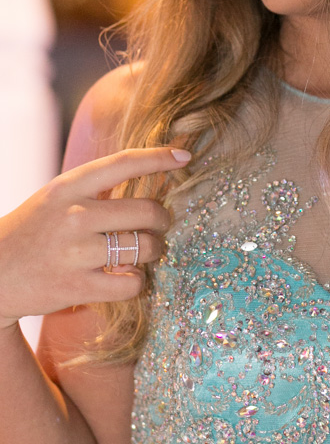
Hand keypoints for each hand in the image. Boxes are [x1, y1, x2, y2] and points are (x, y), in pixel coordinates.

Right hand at [0, 147, 191, 326]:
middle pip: (147, 210)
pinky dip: (135, 282)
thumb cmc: (32, 233)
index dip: (158, 158)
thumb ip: (95, 189)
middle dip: (161, 220)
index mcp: (68, 187)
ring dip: (152, 251)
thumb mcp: (55, 198)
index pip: (122, 163)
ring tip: (141, 253)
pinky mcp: (77, 286)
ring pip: (144, 247)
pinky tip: (124, 278)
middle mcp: (73, 215)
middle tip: (157, 227)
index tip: (183, 157)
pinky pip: (132, 283)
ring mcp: (75, 252)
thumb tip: (149, 176)